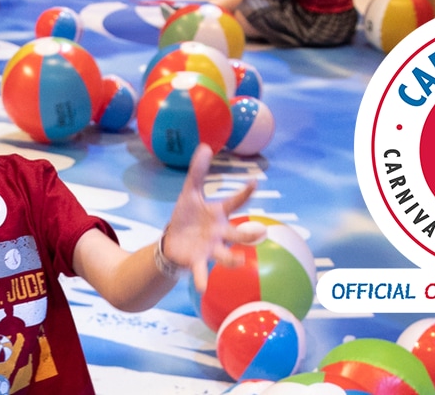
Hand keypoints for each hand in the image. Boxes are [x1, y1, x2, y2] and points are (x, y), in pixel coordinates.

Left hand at [162, 144, 264, 291]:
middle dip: (249, 235)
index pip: (235, 202)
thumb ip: (198, 172)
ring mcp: (211, 248)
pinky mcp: (197, 260)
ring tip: (240, 262)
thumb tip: (205, 146)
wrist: (173, 241)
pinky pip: (202, 270)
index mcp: (219, 214)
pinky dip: (202, 278)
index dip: (245, 193)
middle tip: (261, 234)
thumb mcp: (190, 192)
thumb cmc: (187, 216)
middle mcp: (220, 232)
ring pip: (225, 254)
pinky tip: (203, 287)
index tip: (255, 182)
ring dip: (232, 259)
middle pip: (238, 233)